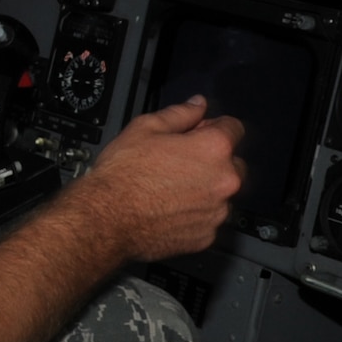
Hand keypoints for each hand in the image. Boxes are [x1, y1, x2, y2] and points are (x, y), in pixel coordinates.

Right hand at [84, 96, 244, 262]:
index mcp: (214, 148)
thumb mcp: (146, 128)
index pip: (234, 128)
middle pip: (233, 163)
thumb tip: (197, 105)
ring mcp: (217, 212)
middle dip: (213, 161)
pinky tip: (170, 208)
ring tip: (171, 189)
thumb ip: (180, 113)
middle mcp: (224, 181)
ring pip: (221, 194)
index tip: (198, 133)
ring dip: (205, 189)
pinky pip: (208, 220)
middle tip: (180, 163)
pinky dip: (195, 214)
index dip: (213, 127)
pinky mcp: (206, 236)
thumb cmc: (123, 174)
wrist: (107, 219)